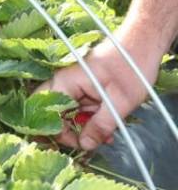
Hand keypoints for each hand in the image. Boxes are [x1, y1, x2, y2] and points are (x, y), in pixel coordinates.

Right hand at [40, 31, 162, 150]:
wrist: (143, 44)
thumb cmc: (132, 67)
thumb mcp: (120, 101)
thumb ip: (101, 125)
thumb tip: (85, 145)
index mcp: (65, 81)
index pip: (46, 112)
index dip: (58, 132)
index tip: (80, 144)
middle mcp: (63, 82)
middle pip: (49, 112)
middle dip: (65, 132)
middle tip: (84, 144)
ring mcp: (72, 84)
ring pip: (65, 112)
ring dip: (80, 127)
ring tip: (104, 138)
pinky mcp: (82, 87)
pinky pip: (77, 108)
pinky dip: (88, 119)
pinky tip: (106, 128)